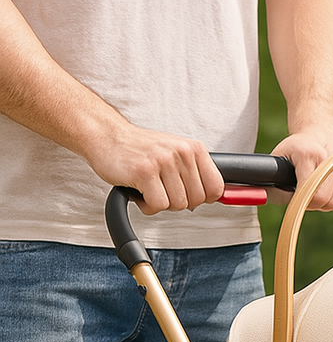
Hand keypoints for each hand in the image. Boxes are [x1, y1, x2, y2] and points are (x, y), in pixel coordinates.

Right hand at [86, 120, 223, 214]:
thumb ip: (196, 172)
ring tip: (149, 187)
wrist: (107, 136)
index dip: (202, 198)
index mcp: (194, 148)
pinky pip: (158, 205)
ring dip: (160, 203)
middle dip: (178, 201)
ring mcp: (163, 161)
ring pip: (177, 205)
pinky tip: (140, 192)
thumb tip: (215, 197)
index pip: (216, 187)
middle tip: (162, 189)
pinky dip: (147, 206)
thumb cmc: (141, 150)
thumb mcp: (176, 153)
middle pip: (196, 200)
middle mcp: (181, 152)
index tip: (186, 193)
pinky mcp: (144, 172)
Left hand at [271, 119, 332, 210]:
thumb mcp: (279, 161)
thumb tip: (271, 203)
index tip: (296, 195)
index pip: (312, 196)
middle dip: (314, 203)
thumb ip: (272, 186)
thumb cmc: (298, 148)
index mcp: (310, 153)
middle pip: (327, 203)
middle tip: (307, 190)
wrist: (320, 127)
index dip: (302, 202)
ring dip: (328, 201)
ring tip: (320, 185)